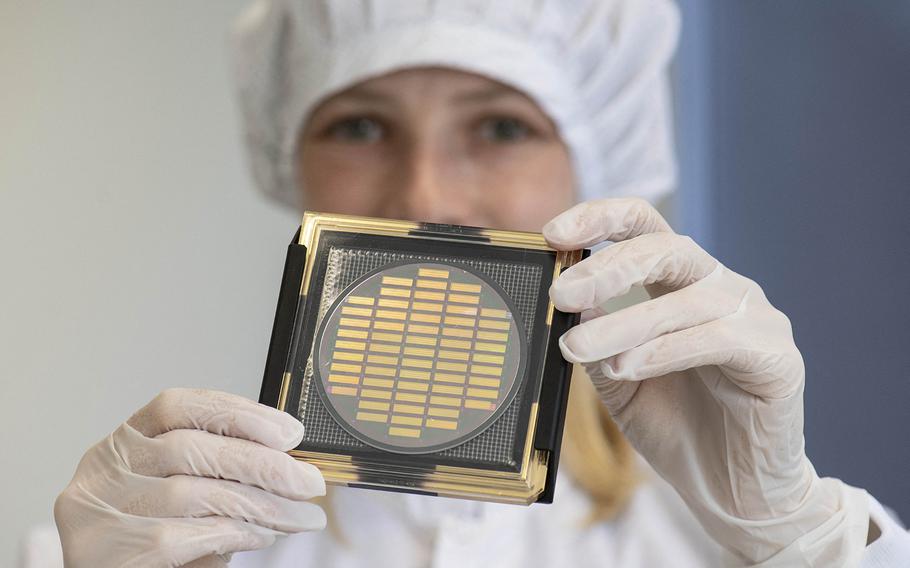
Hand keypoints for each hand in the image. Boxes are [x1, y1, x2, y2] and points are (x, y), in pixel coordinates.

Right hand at [54, 388, 325, 567]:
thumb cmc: (141, 542)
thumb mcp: (173, 495)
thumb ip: (214, 472)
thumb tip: (284, 464)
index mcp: (120, 445)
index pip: (177, 407)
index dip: (237, 412)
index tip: (288, 431)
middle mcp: (105, 471)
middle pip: (192, 448)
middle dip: (263, 463)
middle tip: (309, 482)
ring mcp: (103, 511)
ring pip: (194, 492)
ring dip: (261, 504)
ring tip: (298, 516)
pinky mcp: (114, 552)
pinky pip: (185, 535)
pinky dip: (234, 532)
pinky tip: (262, 535)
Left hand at [544, 198, 868, 565]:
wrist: (731, 492)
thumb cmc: (675, 427)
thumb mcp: (617, 380)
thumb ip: (596, 339)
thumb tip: (569, 301)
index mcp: (679, 285)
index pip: (644, 228)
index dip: (600, 218)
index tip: (552, 233)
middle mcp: (720, 288)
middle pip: (666, 248)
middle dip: (607, 267)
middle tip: (561, 293)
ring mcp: (754, 318)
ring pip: (685, 300)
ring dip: (623, 323)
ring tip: (578, 348)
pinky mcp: (777, 356)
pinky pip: (718, 339)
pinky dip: (666, 350)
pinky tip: (628, 367)